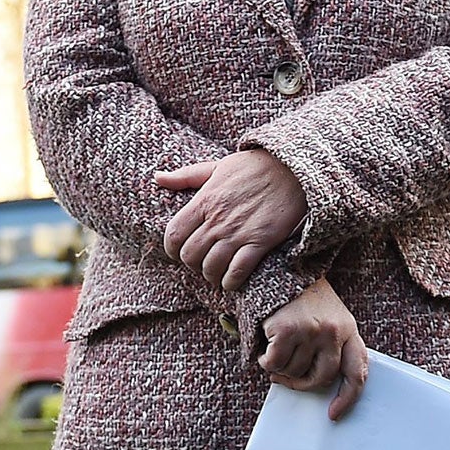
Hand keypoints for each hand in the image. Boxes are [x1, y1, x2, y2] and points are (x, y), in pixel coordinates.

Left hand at [156, 149, 307, 290]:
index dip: (172, 249)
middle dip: (191, 265)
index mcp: (203, 201)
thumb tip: (158, 177)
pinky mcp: (260, 242)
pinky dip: (230, 282)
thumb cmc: (253, 167)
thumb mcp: (215, 167)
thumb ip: (185, 176)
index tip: (178, 253)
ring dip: (210, 275)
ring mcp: (238, 232)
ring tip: (214, 275)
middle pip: (190, 255)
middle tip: (199, 265)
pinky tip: (230, 283)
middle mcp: (217, 220)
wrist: (292, 170)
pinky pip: (238, 271)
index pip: (174, 234)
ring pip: (211, 266)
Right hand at [259, 278, 367, 419]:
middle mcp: (333, 331)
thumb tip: (316, 381)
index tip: (333, 414)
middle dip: (301, 384)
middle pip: (322, 377)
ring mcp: (311, 331)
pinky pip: (275, 363)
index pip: (357, 372)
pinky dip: (266, 361)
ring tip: (274, 350)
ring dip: (280, 368)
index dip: (347, 398)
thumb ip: (329, 345)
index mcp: (348, 329)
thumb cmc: (298, 295)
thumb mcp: (324, 316)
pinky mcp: (287, 330)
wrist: (276, 266)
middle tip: (285, 379)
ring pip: (294, 371)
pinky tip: (264, 348)